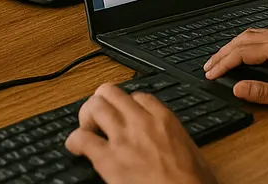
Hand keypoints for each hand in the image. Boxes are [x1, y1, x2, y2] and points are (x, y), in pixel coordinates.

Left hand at [64, 83, 216, 183]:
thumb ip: (176, 139)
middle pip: (111, 92)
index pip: (138, 96)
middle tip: (99, 119)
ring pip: (94, 106)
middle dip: (101, 102)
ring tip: (88, 130)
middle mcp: (141, 122)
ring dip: (86, 117)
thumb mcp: (192, 152)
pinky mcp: (108, 159)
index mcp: (164, 119)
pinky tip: (76, 148)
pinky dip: (74, 140)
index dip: (127, 106)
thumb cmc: (192, 183)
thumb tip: (171, 143)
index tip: (124, 116)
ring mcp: (123, 138)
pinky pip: (81, 138)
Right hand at [204, 28, 267, 116]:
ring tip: (224, 58)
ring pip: (258, 34)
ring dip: (238, 45)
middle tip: (210, 65)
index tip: (210, 72)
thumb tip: (239, 89)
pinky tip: (251, 52)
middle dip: (225, 51)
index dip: (224, 62)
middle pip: (247, 38)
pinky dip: (253, 43)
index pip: (244, 51)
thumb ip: (264, 93)